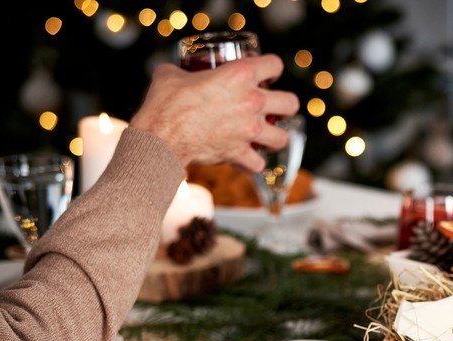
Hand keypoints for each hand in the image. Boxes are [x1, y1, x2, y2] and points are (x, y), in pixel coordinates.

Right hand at [130, 56, 300, 172]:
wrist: (161, 136)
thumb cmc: (165, 103)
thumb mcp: (170, 75)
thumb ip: (179, 70)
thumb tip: (173, 71)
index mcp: (239, 75)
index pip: (274, 64)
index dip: (273, 68)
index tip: (268, 75)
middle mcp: (252, 102)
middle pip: (291, 103)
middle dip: (285, 106)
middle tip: (273, 108)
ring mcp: (250, 130)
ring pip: (283, 138)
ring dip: (275, 138)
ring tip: (265, 137)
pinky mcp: (240, 154)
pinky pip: (258, 165)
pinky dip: (251, 164)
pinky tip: (244, 160)